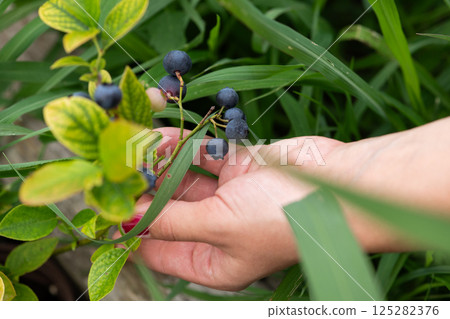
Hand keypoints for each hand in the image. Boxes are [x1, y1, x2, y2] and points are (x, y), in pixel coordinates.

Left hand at [134, 127, 342, 290]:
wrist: (341, 186)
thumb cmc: (284, 219)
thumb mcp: (220, 227)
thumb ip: (172, 221)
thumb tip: (127, 220)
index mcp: (213, 262)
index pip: (157, 252)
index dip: (128, 233)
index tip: (102, 210)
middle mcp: (218, 231)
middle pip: (167, 212)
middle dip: (141, 192)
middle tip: (114, 170)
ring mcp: (229, 197)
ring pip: (182, 180)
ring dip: (159, 165)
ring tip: (134, 148)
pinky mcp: (240, 167)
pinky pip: (203, 156)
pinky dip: (185, 147)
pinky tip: (163, 137)